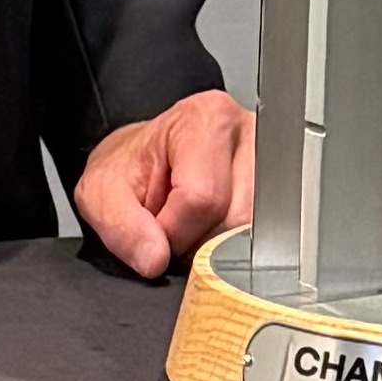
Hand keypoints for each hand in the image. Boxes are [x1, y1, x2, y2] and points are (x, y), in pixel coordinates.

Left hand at [75, 92, 254, 278]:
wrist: (147, 160)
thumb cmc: (130, 168)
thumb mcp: (101, 193)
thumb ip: (121, 226)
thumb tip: (156, 259)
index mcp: (206, 121)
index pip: (202, 198)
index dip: (172, 232)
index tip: (154, 229)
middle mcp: (250, 136)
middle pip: (235, 221)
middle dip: (198, 244)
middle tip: (173, 230)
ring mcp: (272, 164)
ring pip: (253, 236)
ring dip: (217, 249)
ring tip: (192, 228)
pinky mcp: (280, 192)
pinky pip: (262, 239)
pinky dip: (234, 247)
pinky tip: (213, 232)